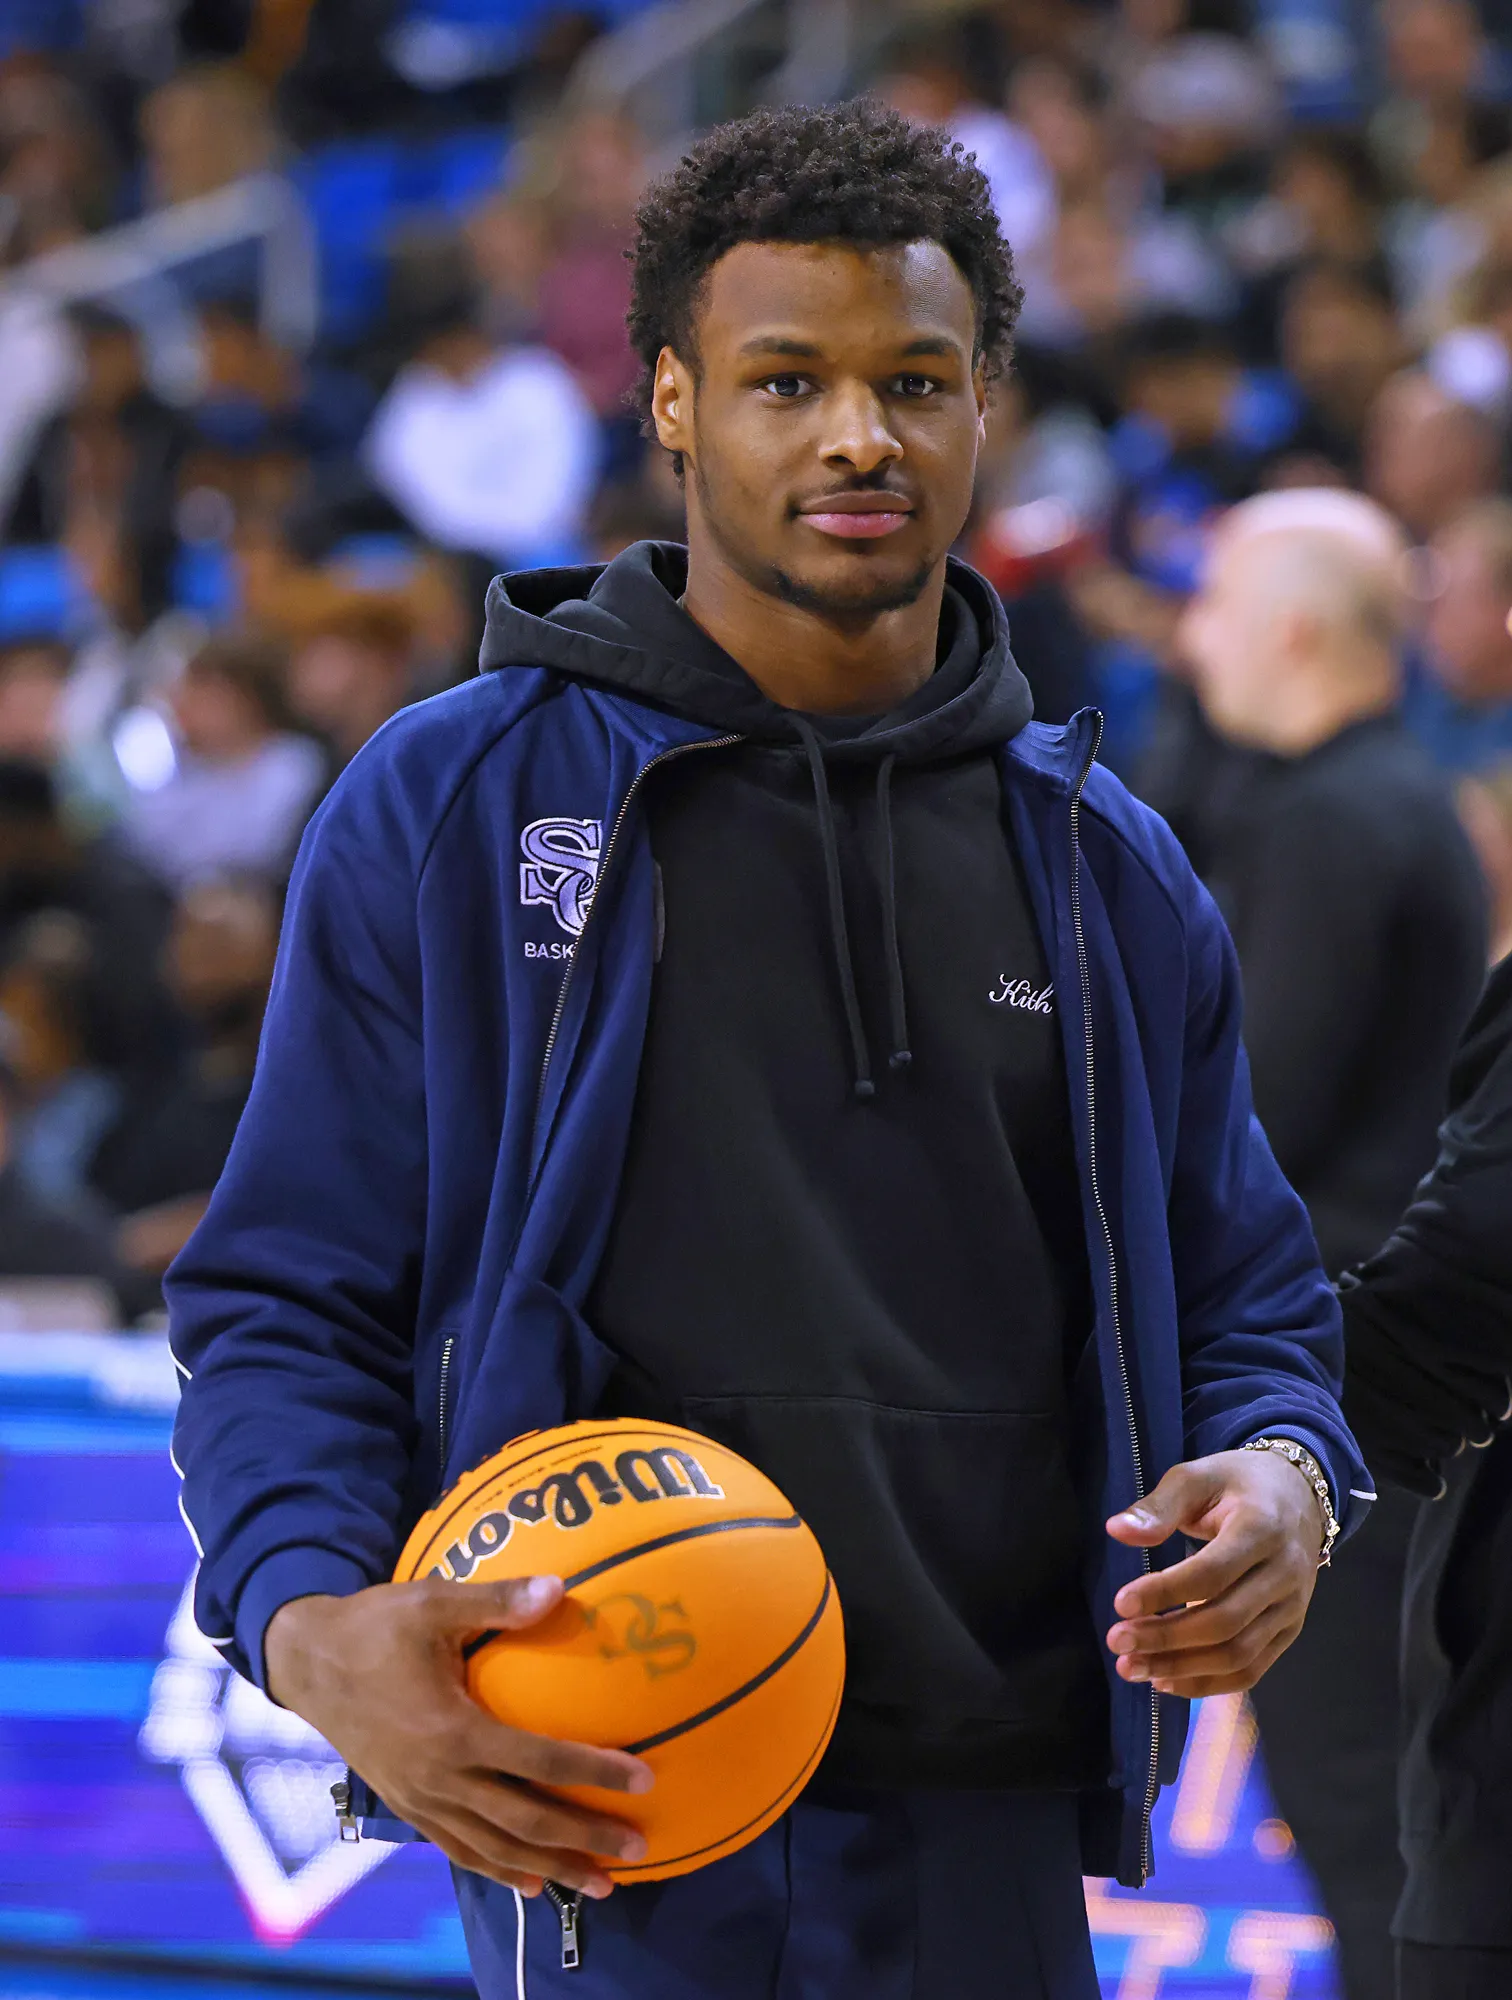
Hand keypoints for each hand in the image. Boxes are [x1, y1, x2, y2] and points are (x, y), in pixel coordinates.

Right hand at [264, 1576, 652, 1897]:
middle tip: (637, 1849)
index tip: (643, 1778)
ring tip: (598, 1884)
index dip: (592, 1771)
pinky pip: (459, 1849)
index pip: (538, 1760)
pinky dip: (499, 1869)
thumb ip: (498, 1601)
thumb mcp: (434, 1601)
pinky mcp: (407, 1806)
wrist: (308, 1662)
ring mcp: (421, 1799)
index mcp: (452, 1732)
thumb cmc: (376, 1626)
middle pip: (524, 1822)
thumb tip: (560, 1588)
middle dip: (583, 1838)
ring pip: (495, 1848)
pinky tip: (530, 1881)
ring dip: (550, 1866)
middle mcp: (439, 1778)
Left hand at [1103, 1449, 1323, 1698]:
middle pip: (1224, 1622)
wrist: (1298, 1497)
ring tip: (1132, 1667)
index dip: (1165, 1592)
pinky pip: (1251, 1669)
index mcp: (1261, 1529)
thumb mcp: (1197, 1476)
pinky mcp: (1289, 1631)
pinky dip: (1208, 1683)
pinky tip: (1166, 1680)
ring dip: (1181, 1669)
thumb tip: (1117, 1531)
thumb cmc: (1237, 1484)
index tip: (1120, 1604)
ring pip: (1238, 1654)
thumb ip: (1159, 1506)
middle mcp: (1284, 1574)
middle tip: (1117, 1642)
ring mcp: (1291, 1608)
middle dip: (1166, 1638)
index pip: (1211, 1574)